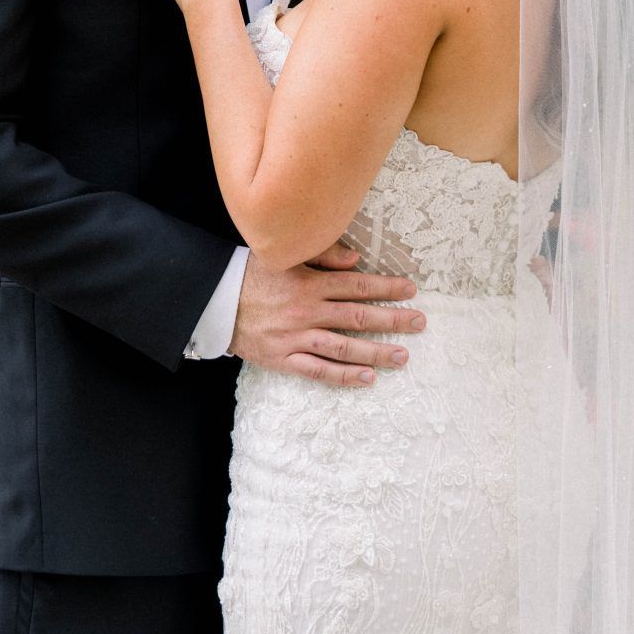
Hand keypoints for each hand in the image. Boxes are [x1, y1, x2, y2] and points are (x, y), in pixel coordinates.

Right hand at [231, 246, 426, 385]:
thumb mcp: (284, 256)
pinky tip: (368, 378)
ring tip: (403, 356)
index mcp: (310, 283)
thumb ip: (322, 255)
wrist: (214, 302)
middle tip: (420, 323)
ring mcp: (296, 338)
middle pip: (358, 317)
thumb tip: (357, 260)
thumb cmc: (251, 274)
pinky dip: (345, 376)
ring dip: (376, 352)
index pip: (357, 285)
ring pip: (344, 347)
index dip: (387, 288)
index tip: (411, 291)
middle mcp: (307, 311)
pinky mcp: (284, 359)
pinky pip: (319, 371)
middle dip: (392, 320)